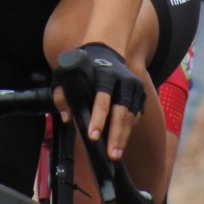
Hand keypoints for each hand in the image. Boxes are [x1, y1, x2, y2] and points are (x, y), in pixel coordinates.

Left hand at [53, 43, 145, 161]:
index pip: (102, 99)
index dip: (98, 119)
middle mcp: (122, 80)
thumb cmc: (83, 66)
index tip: (92, 137)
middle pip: (121, 111)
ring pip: (131, 116)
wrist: (105, 49)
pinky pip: (136, 114)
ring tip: (116, 154)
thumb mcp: (66, 74)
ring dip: (123, 136)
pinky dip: (129, 129)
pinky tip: (121, 141)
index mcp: (103, 74)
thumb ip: (62, 95)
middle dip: (116, 134)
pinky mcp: (140, 93)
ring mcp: (134, 87)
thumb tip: (67, 118)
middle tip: (111, 155)